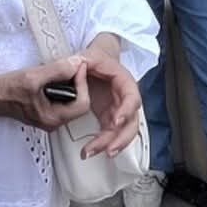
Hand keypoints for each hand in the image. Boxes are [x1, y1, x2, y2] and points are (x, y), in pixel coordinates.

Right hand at [0, 58, 90, 131]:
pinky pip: (65, 97)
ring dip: (71, 82)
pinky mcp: (48, 109)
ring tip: (62, 70)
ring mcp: (51, 116)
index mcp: (52, 118)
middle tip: (71, 66)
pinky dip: (64, 84)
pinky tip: (54, 76)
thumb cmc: (8, 90)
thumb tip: (76, 64)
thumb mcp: (34, 76)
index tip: (77, 67)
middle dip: (78, 81)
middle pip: (80, 101)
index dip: (82, 82)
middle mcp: (54, 121)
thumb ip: (58, 70)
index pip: (82, 103)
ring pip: (73, 98)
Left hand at [79, 38, 141, 158]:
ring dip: (111, 144)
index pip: (132, 97)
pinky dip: (102, 144)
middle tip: (109, 148)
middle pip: (132, 121)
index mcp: (124, 81)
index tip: (117, 121)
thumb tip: (75, 64)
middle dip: (122, 138)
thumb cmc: (98, 58)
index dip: (127, 110)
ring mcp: (118, 110)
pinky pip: (110, 135)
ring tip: (91, 152)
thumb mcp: (90, 54)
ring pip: (122, 133)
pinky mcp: (110, 119)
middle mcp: (125, 99)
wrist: (98, 61)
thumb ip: (82, 59)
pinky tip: (90, 150)